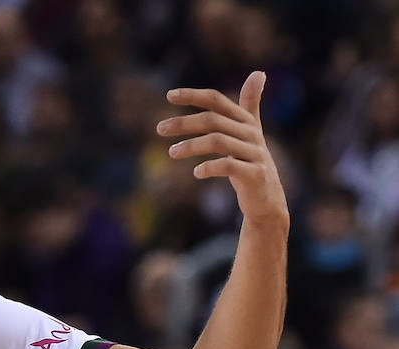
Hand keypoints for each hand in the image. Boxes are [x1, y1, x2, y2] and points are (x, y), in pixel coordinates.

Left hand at [157, 71, 288, 225]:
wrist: (267, 197)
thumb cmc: (251, 161)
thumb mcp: (249, 133)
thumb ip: (249, 105)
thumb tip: (259, 72)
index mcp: (245, 121)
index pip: (217, 100)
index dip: (193, 95)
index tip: (169, 95)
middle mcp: (251, 133)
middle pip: (213, 120)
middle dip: (184, 123)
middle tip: (159, 129)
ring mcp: (255, 153)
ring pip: (218, 141)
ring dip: (191, 146)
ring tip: (171, 152)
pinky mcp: (255, 174)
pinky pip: (229, 166)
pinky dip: (210, 167)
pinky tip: (196, 172)